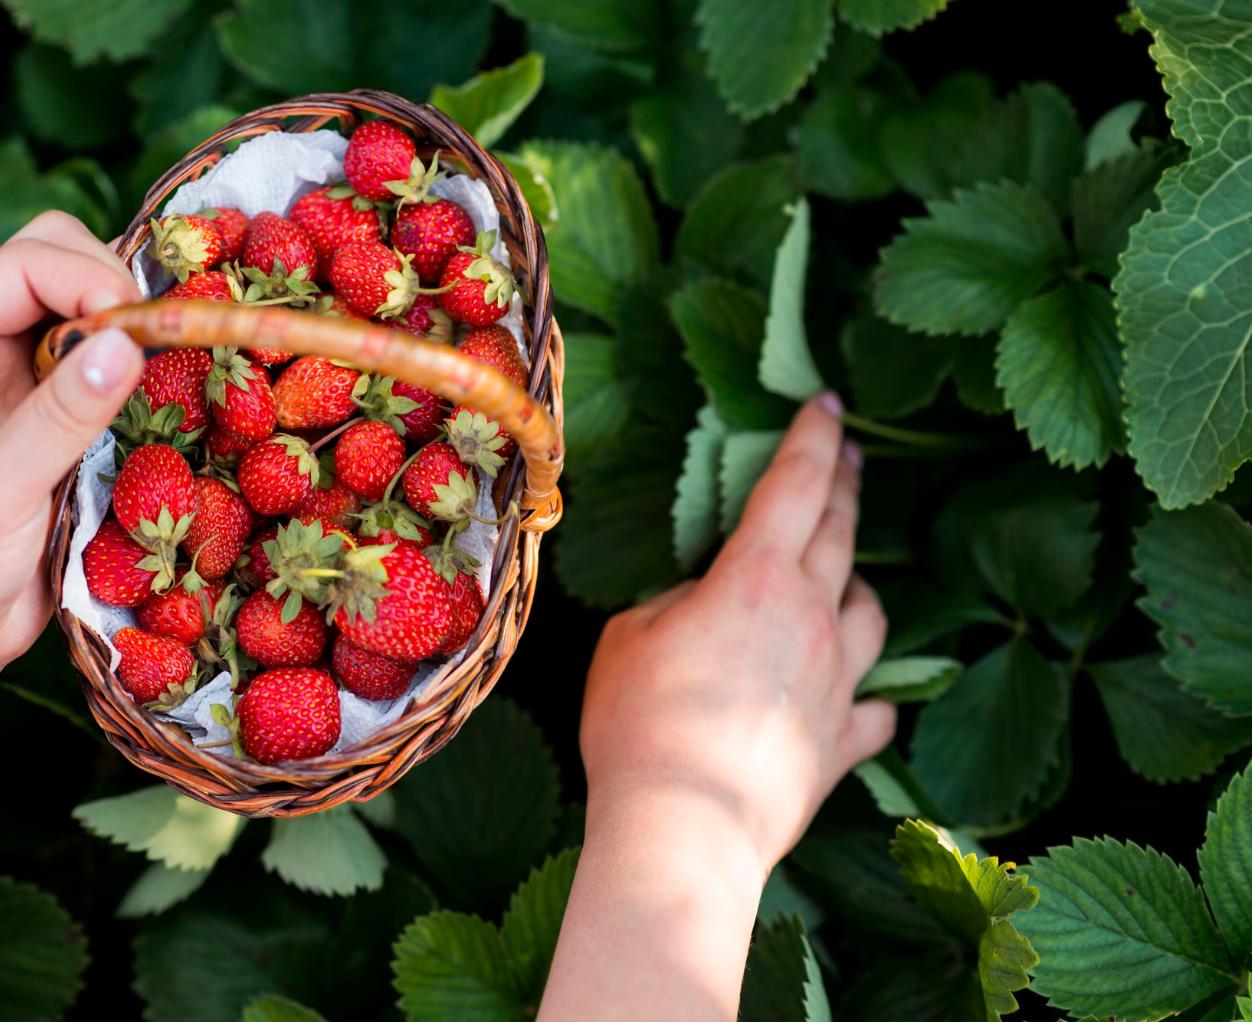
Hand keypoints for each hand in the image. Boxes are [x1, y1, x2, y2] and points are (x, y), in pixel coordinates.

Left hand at [0, 211, 144, 699]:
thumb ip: (60, 417)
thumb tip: (129, 342)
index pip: (22, 264)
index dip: (87, 277)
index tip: (141, 328)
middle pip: (56, 263)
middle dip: (114, 288)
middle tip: (157, 346)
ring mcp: (20, 385)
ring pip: (90, 312)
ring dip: (133, 330)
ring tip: (169, 371)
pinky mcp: (57, 423)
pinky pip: (108, 369)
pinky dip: (143, 373)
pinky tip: (165, 402)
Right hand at [579, 394, 894, 872]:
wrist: (684, 828)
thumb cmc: (641, 724)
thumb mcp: (629, 638)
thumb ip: (675, 605)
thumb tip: (703, 606)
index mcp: (757, 580)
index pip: (796, 485)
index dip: (813, 437)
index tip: (827, 401)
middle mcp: (812, 618)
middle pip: (842, 534)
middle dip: (845, 484)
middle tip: (848, 454)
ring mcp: (837, 682)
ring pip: (871, 612)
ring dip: (857, 585)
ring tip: (843, 579)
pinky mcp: (842, 744)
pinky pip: (873, 706)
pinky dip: (866, 692)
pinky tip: (855, 694)